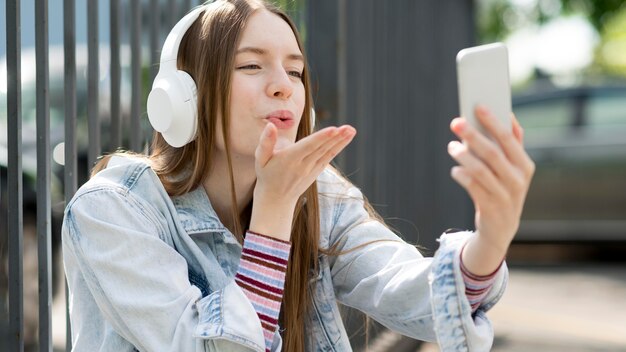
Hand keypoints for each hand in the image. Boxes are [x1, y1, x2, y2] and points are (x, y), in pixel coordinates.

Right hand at [250, 123, 355, 239]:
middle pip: (321, 149)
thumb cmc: (267, 175)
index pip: (307, 147)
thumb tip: (270, 125)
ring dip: (341, 141)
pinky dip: (338, 147)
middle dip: (335, 138)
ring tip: (351, 130)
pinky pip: (328, 157)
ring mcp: (311, 169)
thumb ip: (265, 142)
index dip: (321, 138)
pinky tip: (346, 138)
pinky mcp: (316, 171)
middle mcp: (303, 165)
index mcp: (289, 160)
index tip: (333, 129)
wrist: (276, 199)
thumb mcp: (260, 159)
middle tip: (349, 127)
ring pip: (327, 152)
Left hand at [448, 106, 534, 273]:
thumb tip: (508, 115)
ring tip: (452, 146)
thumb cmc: (505, 188)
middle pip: (492, 152)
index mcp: (525, 166)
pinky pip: (472, 187)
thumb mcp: (514, 169)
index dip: (493, 122)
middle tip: (456, 122)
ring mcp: (504, 195)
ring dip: (463, 155)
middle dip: (473, 135)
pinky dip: (462, 175)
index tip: (478, 106)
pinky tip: (455, 170)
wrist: (502, 228)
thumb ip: (513, 143)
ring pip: (480, 170)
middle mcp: (518, 179)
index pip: (509, 139)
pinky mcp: (490, 207)